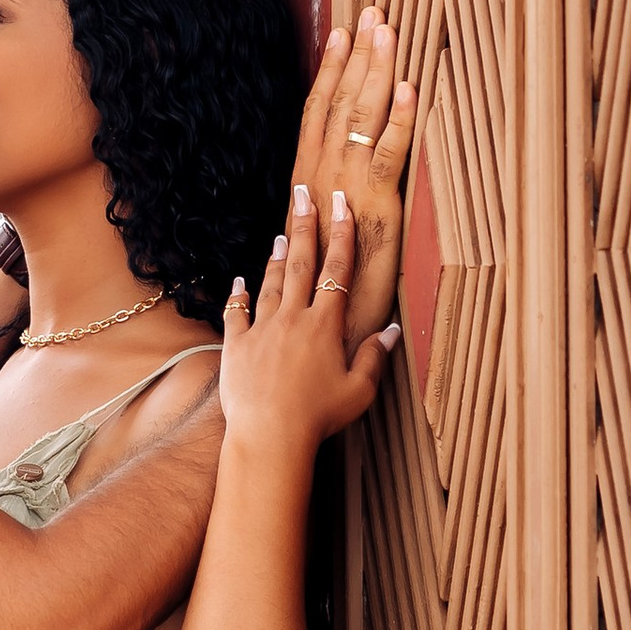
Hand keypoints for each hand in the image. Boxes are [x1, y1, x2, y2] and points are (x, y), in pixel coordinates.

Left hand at [221, 184, 397, 464]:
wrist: (269, 435)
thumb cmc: (319, 417)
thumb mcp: (359, 390)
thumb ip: (374, 357)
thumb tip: (393, 330)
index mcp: (325, 326)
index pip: (337, 271)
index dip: (342, 235)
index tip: (342, 205)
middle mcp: (293, 319)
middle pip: (301, 264)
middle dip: (305, 226)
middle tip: (305, 195)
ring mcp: (262, 329)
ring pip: (271, 284)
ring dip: (278, 257)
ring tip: (283, 235)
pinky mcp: (237, 345)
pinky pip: (238, 312)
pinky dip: (239, 294)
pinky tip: (241, 280)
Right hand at [294, 6, 416, 353]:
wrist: (320, 330)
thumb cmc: (323, 287)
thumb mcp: (323, 236)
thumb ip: (325, 204)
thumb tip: (327, 182)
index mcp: (308, 177)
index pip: (318, 110)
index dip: (331, 69)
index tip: (341, 31)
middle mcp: (321, 175)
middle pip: (340, 102)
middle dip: (359, 55)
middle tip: (373, 11)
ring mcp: (346, 189)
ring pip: (361, 118)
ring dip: (377, 73)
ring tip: (389, 32)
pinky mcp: (374, 208)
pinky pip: (388, 155)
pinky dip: (399, 121)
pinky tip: (410, 89)